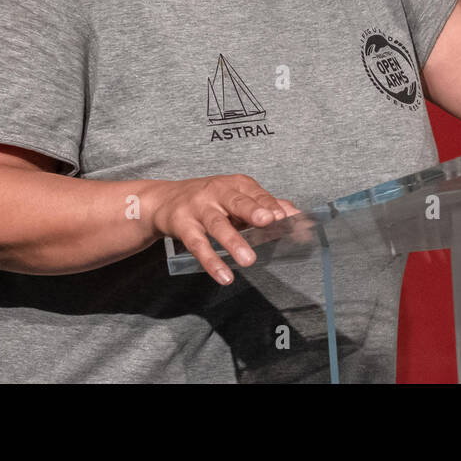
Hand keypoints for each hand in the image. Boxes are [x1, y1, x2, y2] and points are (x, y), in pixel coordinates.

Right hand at [147, 175, 298, 285]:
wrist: (164, 200)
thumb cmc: (210, 199)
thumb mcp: (237, 197)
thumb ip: (266, 205)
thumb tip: (296, 214)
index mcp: (235, 185)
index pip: (256, 194)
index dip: (270, 204)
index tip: (284, 216)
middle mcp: (217, 193)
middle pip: (237, 202)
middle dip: (254, 210)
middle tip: (269, 221)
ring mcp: (199, 209)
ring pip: (217, 225)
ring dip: (233, 241)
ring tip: (248, 260)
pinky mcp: (184, 226)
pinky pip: (198, 245)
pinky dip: (211, 261)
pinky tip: (224, 275)